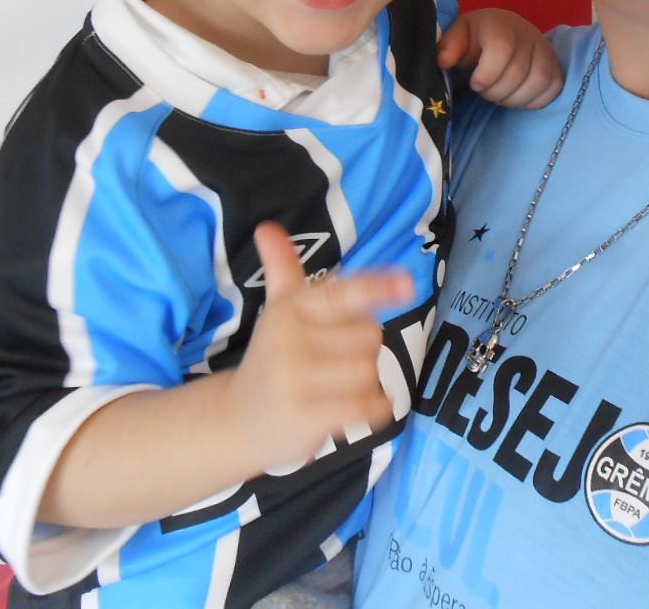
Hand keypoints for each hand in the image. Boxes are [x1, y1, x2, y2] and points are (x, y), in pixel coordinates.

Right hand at [227, 222, 412, 473]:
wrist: (240, 421)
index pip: (341, 294)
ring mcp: (296, 378)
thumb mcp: (279, 311)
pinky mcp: (305, 416)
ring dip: (365, 383)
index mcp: (291, 308)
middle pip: (371, 335)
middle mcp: (291, 339)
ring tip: (335, 388)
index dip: (376, 288)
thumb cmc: (274, 358)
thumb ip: (283, 269)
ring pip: (370, 371)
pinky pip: (364, 406)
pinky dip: (371, 408)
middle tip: (332, 363)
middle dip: (363, 350)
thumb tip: (266, 226)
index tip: (407, 284)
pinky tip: (354, 410)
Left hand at [439, 8, 563, 107]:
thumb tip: (442, 62)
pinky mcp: (556, 64)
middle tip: (485, 93)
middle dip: (497, 91)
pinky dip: (536, 100)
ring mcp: (545, 49)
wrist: (501, 31)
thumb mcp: (457, 38)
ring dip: (516, 98)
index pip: (501, 48)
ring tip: (501, 96)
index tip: (475, 84)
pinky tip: (518, 97)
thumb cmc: (475, 38)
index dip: (487, 73)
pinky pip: (554, 87)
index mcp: (500, 24)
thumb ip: (448, 48)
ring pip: (539, 80)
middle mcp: (528, 33)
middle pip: (518, 71)